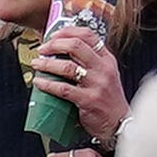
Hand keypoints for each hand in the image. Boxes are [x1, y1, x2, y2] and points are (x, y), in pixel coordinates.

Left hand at [33, 25, 129, 142]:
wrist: (119, 124)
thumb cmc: (109, 100)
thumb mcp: (106, 75)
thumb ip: (90, 62)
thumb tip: (63, 51)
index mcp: (107, 59)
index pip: (88, 35)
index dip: (67, 31)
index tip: (53, 35)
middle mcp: (103, 68)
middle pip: (76, 45)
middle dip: (54, 44)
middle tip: (42, 49)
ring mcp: (97, 84)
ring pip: (67, 66)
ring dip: (47, 63)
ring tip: (37, 64)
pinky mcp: (89, 100)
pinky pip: (63, 89)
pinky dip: (47, 84)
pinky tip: (39, 82)